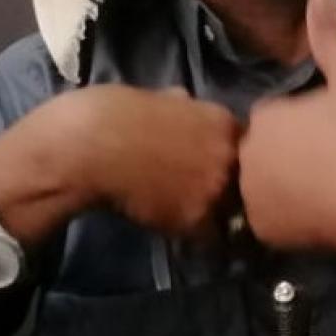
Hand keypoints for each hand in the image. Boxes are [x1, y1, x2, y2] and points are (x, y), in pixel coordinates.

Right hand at [63, 84, 241, 240]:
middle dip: (229, 190)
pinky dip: (196, 238)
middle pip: (247, 182)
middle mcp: (229, 153)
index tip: (214, 171)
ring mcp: (217, 186)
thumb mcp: (160, 98)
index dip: (230, 163)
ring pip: (231, 212)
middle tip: (204, 199)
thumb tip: (185, 106)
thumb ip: (184, 109)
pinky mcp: (197, 216)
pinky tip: (180, 232)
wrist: (87, 146)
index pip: (248, 149)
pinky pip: (209, 237)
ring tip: (195, 219)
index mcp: (223, 121)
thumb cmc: (111, 113)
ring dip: (217, 217)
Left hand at [239, 0, 335, 253]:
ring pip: (266, 187)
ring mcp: (252, 196)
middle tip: (332, 164)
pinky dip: (288, 220)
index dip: (304, 126)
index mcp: (265, 116)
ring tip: (328, 193)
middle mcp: (248, 155)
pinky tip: (319, 216)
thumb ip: (330, 35)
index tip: (333, 135)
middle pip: (266, 152)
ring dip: (286, 188)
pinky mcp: (263, 231)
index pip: (276, 117)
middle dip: (290, 157)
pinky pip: (269, 221)